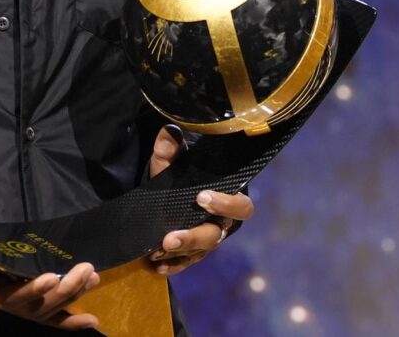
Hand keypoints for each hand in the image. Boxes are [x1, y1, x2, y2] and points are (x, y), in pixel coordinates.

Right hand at [0, 222, 100, 329]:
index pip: (7, 296)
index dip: (30, 291)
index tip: (51, 276)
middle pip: (33, 305)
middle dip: (61, 290)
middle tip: (85, 269)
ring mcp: (7, 295)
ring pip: (42, 308)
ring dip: (70, 297)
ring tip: (93, 277)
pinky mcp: (14, 290)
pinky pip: (43, 312)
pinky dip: (67, 320)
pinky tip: (92, 320)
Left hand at [145, 125, 254, 275]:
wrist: (167, 193)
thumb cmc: (177, 176)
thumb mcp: (169, 162)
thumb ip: (169, 149)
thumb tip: (169, 133)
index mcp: (227, 199)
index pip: (240, 206)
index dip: (225, 204)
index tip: (201, 197)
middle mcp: (221, 224)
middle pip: (215, 236)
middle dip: (193, 237)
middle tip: (170, 238)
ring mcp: (207, 241)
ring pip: (200, 252)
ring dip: (179, 253)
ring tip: (157, 251)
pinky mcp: (192, 254)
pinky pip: (186, 263)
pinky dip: (173, 265)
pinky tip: (158, 266)